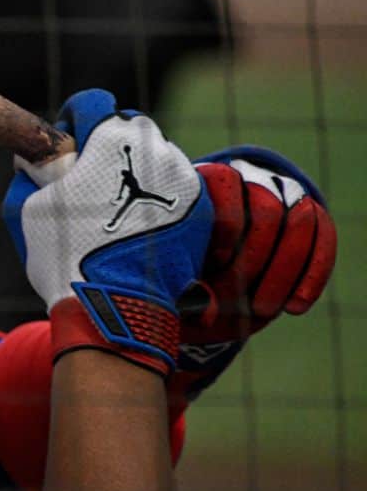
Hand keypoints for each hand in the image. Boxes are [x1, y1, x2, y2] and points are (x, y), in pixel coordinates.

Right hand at [4, 89, 213, 376]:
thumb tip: (32, 159)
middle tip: (89, 178)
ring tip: (115, 209)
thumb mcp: (24, 207)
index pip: (93, 102)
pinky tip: (139, 226)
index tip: (64, 147)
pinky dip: (159, 197)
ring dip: (137, 170)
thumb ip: (29, 171)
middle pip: (130, 127)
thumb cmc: (63, 255)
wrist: (114, 307)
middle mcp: (155, 148)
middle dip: (108, 144)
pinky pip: (177, 187)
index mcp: (110, 138)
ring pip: (157, 157)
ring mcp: (184, 177)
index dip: (73, 119)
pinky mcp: (203, 208)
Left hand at [172, 147, 336, 399]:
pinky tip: (293, 308)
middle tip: (237, 297)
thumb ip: (176, 279)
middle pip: (267, 206)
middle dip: (257, 257)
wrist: (201, 282)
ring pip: (300, 221)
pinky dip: (313, 274)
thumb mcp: (166, 277)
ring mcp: (281, 197)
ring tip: (261, 310)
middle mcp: (245, 182)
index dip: (225, 221)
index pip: (223, 179)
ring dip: (284, 270)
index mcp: (202, 186)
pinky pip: (323, 236)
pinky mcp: (307, 219)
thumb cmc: (175, 275)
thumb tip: (201, 300)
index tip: (215, 260)